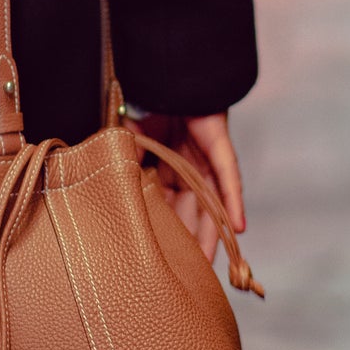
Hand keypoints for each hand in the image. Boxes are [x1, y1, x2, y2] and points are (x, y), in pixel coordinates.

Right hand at [123, 110, 244, 263]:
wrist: (169, 74)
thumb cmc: (148, 102)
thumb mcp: (128, 140)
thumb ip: (124, 164)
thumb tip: (111, 189)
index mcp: (164, 170)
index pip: (166, 209)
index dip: (166, 234)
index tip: (163, 261)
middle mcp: (187, 170)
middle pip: (191, 214)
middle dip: (190, 244)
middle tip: (189, 275)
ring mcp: (205, 162)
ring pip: (211, 206)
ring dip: (213, 235)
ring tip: (211, 264)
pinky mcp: (219, 149)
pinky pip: (228, 180)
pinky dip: (233, 203)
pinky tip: (238, 228)